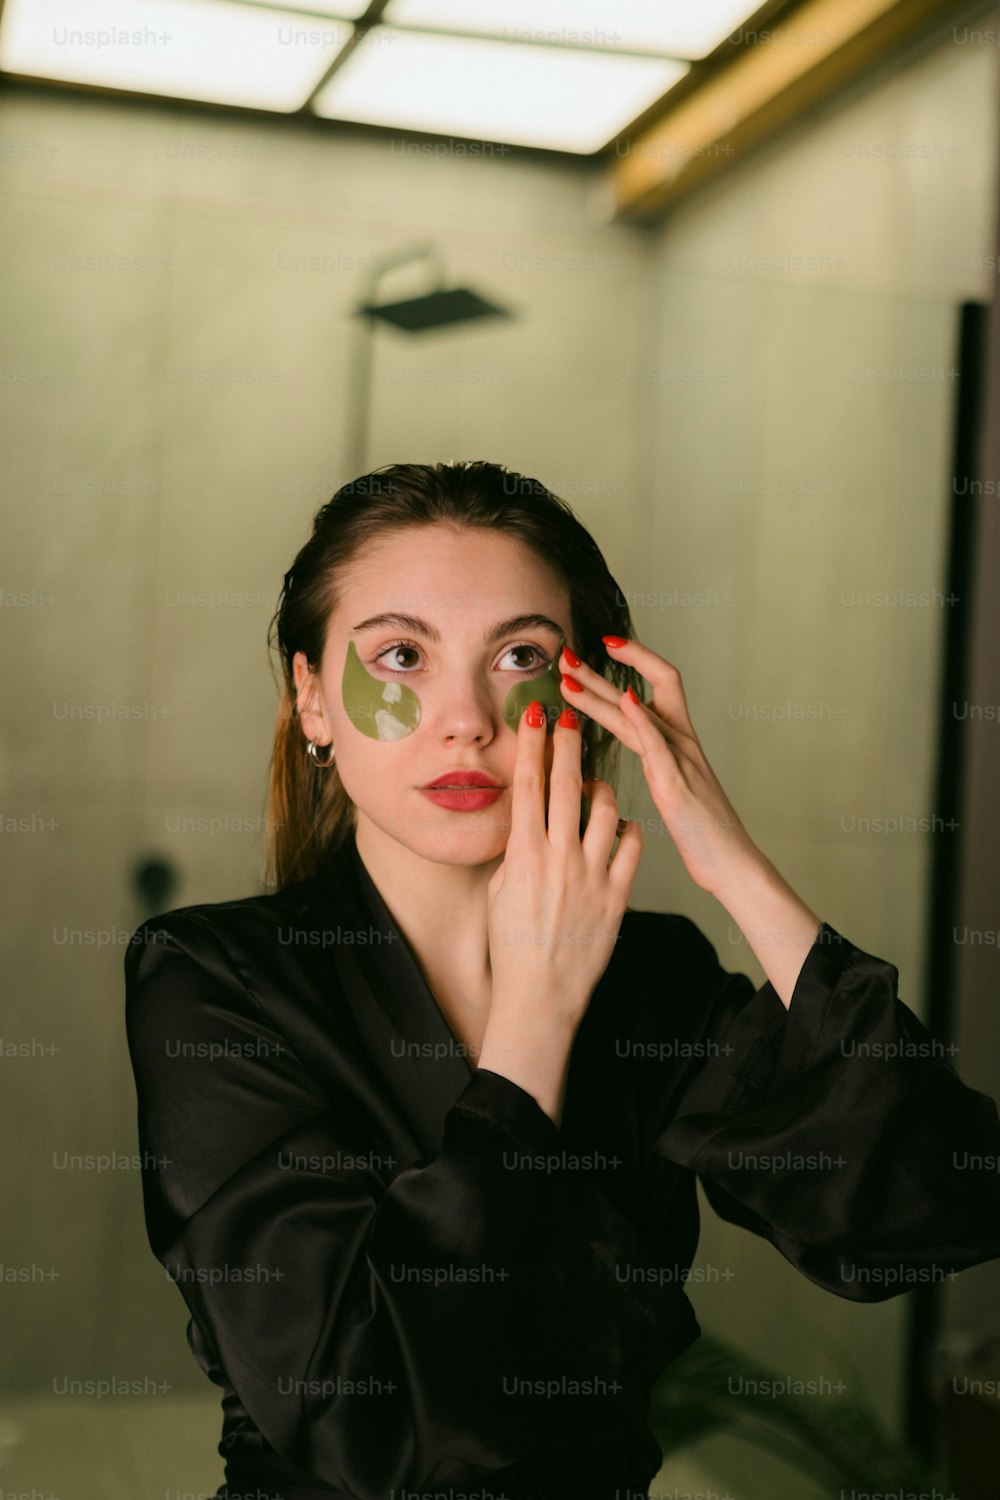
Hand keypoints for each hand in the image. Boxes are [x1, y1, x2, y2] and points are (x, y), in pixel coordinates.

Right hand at [485, 699, 641, 1033]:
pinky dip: (630, 830)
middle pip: (566, 784)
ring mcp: (591, 875)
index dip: (533, 745)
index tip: (537, 715)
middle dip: (570, 743)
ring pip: (606, 809)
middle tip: (572, 717)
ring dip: (602, 787)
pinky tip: (624, 826)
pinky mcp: (617, 895)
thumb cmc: (512, 946)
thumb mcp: (501, 890)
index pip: (528, 785)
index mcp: (524, 854)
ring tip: (595, 782)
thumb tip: (527, 820)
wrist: (540, 995)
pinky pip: (632, 847)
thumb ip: (517, 851)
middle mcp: (558, 857)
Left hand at [559, 639, 760, 899]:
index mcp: (678, 741)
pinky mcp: (677, 786)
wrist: (730, 863)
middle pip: (644, 689)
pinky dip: (643, 720)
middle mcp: (681, 742)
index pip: (659, 683)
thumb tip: (629, 743)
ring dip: (601, 692)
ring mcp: (681, 762)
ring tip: (570, 676)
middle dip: (600, 670)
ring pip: (640, 714)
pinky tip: (626, 701)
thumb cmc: (700, 830)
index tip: (599, 646)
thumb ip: (653, 760)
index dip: (634, 659)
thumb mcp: (672, 785)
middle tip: (564, 654)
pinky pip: (658, 747)